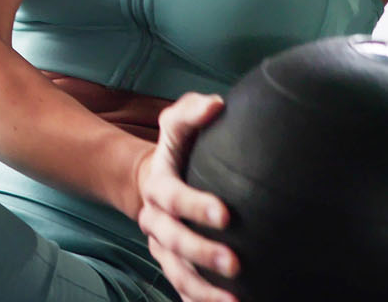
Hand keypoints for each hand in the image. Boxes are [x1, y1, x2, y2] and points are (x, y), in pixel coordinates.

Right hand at [135, 92, 237, 301]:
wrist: (152, 182)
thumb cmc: (176, 149)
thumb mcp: (177, 124)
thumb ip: (192, 112)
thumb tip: (217, 104)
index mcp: (158, 184)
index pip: (174, 197)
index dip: (196, 206)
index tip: (226, 214)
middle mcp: (156, 219)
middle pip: (173, 241)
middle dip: (202, 253)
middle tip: (235, 263)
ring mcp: (162, 247)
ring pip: (176, 273)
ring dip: (203, 290)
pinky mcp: (172, 266)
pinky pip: (182, 290)